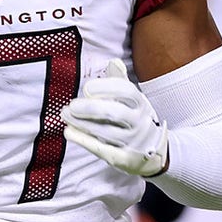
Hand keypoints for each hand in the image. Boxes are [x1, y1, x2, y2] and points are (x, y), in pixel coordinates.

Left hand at [61, 59, 168, 176]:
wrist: (156, 153)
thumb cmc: (137, 120)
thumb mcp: (135, 101)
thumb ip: (121, 81)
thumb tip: (113, 61)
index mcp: (141, 105)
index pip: (127, 91)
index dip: (106, 87)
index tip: (87, 88)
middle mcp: (139, 123)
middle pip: (116, 113)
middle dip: (91, 108)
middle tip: (71, 105)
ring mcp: (132, 142)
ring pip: (106, 132)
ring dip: (82, 123)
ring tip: (65, 115)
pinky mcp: (123, 159)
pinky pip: (102, 150)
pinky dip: (84, 140)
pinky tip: (68, 132)